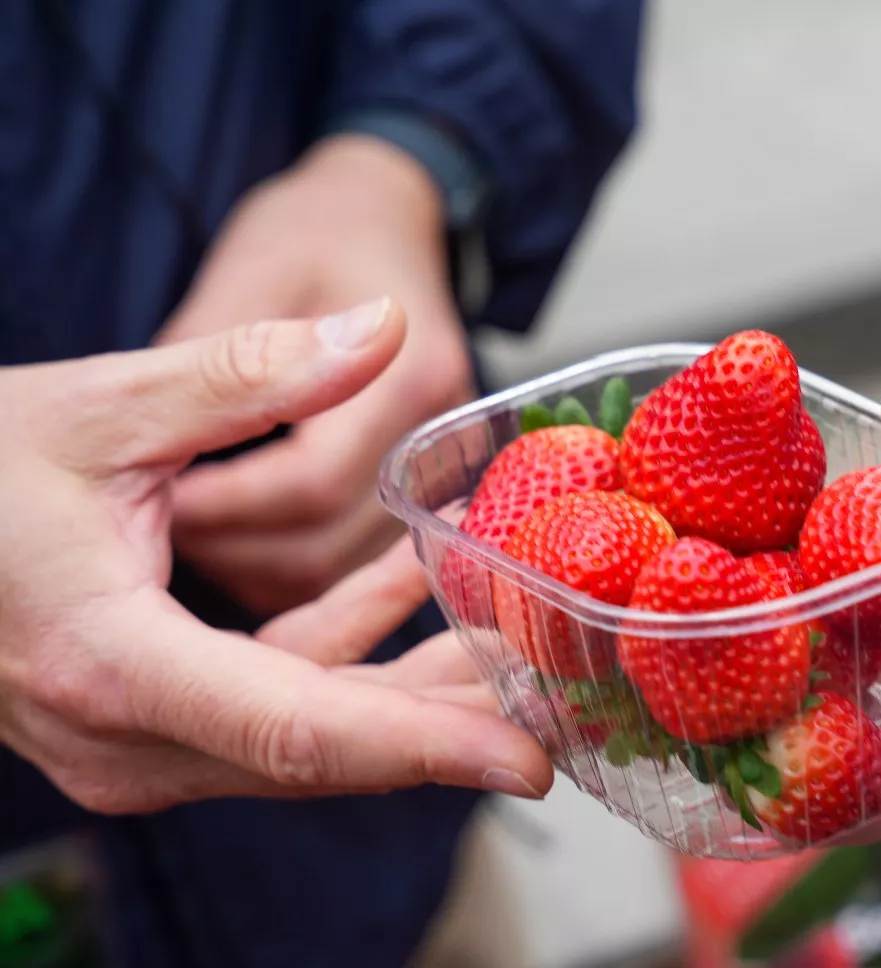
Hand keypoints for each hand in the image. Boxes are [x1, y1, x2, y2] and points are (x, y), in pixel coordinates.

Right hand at [0, 304, 549, 813]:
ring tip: (520, 630)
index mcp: (117, 665)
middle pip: (329, 747)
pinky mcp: (152, 715)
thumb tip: (379, 330)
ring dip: (416, 681)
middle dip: (454, 723)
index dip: (427, 748)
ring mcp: (138, 739)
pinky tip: (414, 574)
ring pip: (313, 728)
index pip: (302, 730)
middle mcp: (130, 733)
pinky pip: (277, 689)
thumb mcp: (100, 408)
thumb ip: (245, 374)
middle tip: (568, 697)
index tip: (528, 760)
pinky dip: (351, 639)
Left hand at [156, 134, 475, 614]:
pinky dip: (286, 562)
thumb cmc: (316, 227)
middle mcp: (439, 429)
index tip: (154, 497)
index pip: (310, 484)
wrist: (385, 208)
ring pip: (339, 562)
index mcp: (405, 374)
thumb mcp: (252, 267)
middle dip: (233, 546)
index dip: (223, 507)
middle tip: (159, 520)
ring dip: (256, 563)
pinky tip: (237, 530)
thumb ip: (223, 362)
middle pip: (330, 541)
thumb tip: (170, 457)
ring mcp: (443, 459)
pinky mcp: (426, 476)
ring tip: (190, 526)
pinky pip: (347, 551)